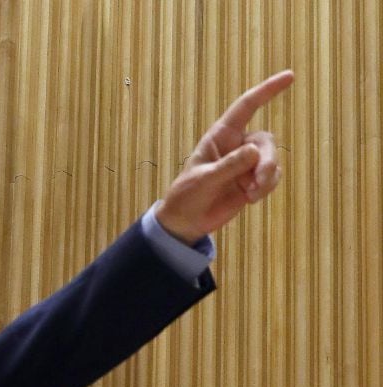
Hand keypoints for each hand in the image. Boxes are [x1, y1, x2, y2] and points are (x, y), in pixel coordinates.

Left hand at [155, 70, 293, 244]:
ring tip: (251, 195)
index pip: (246, 106)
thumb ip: (228, 166)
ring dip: (267, 177)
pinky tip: (251, 199)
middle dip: (267, 160)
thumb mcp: (204, 180)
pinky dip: (267, 187)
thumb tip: (254, 152)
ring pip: (271, 159)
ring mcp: (246, 164)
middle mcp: (237, 145)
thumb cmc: (187, 195)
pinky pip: (272, 177)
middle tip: (259, 181)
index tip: (290, 76)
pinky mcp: (252, 181)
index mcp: (220, 136)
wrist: (186, 221)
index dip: (267, 90)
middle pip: (265, 141)